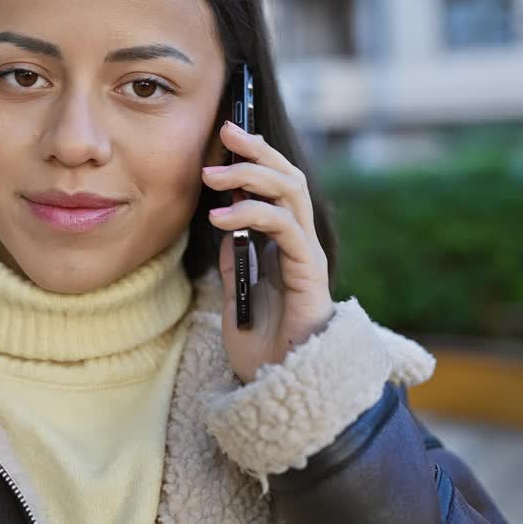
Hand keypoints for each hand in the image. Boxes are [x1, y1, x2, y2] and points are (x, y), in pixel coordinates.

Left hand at [201, 120, 335, 383]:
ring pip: (291, 194)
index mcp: (284, 244)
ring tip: (212, 175)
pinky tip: (221, 218)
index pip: (275, 185)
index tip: (226, 134)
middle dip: (258, 150)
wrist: (282, 391)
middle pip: (288, 178)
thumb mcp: (236, 294)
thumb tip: (223, 221)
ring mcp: (308, 256)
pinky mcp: (310, 275)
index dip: (256, 156)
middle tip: (226, 131)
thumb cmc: (262, 348)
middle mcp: (300, 244)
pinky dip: (254, 215)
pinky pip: (287, 230)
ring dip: (251, 176)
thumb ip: (234, 258)